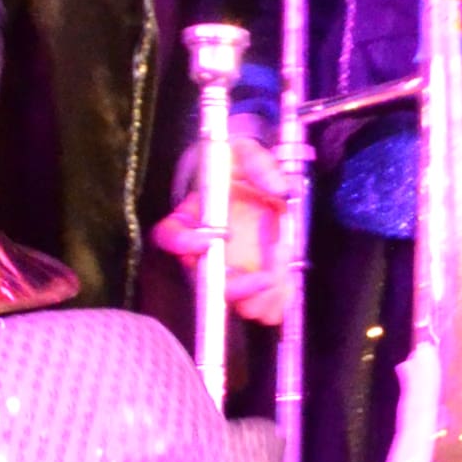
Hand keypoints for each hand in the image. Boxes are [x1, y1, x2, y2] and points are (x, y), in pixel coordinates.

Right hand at [152, 119, 290, 323]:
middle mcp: (206, 254)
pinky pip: (262, 307)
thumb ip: (259, 163)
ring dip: (259, 297)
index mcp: (192, 220)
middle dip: (235, 286)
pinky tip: (291, 285)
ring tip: (284, 278)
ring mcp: (230, 274)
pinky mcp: (254, 286)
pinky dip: (278, 302)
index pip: (170, 237)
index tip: (211, 238)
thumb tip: (279, 187)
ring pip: (236, 302)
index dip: (184, 243)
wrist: (262, 188)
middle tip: (264, 277)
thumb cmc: (242, 172)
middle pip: (206, 283)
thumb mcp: (247, 154)